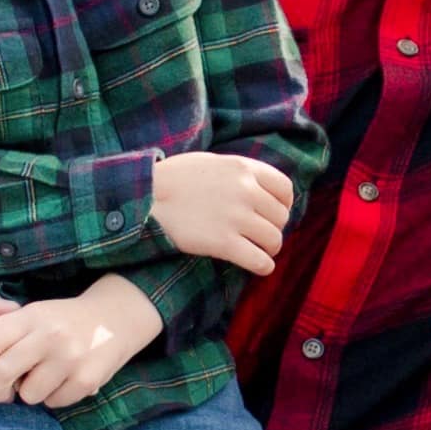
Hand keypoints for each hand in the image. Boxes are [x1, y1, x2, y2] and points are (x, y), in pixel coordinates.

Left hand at [0, 282, 160, 409]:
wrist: (115, 318)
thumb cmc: (62, 322)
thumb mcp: (34, 315)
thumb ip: (7, 335)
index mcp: (32, 315)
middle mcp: (51, 335)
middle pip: (3, 372)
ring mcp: (71, 358)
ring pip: (29, 394)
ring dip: (30, 393)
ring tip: (41, 378)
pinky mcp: (87, 379)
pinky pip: (55, 402)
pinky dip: (54, 397)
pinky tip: (63, 381)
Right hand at [150, 149, 300, 274]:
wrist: (145, 197)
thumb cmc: (174, 179)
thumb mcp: (211, 162)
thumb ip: (239, 173)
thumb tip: (261, 188)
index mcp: (243, 168)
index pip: (285, 189)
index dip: (284, 205)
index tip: (276, 213)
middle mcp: (245, 191)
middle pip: (280, 217)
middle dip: (274, 228)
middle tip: (261, 236)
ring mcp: (235, 217)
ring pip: (274, 240)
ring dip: (269, 249)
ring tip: (260, 251)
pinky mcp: (223, 243)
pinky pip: (259, 260)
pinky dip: (263, 266)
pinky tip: (258, 266)